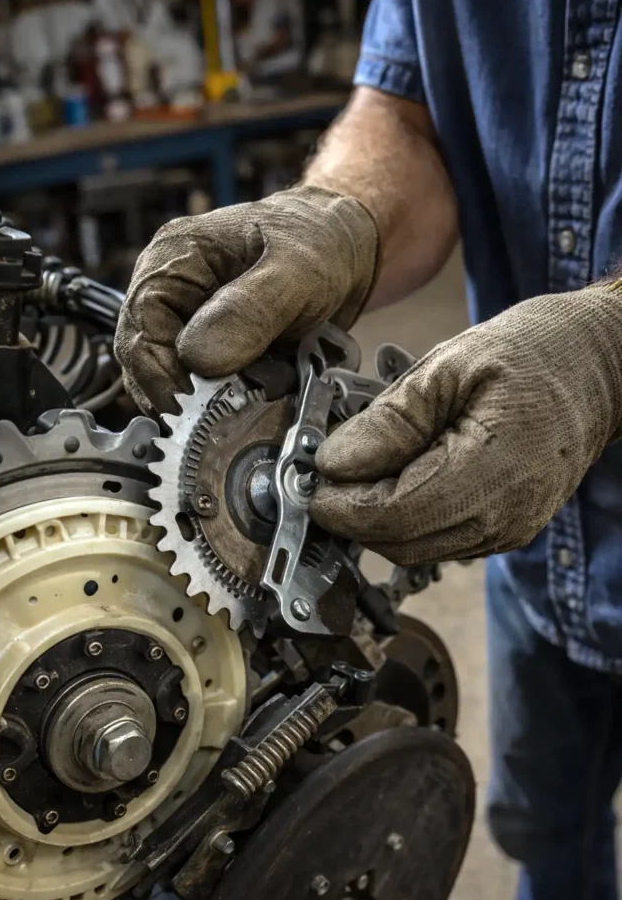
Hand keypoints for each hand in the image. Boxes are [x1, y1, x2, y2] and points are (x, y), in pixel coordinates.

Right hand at [115, 187, 377, 412]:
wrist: (348, 250)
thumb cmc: (321, 241)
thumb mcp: (297, 270)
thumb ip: (251, 310)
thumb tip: (198, 358)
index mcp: (173, 259)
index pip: (139, 329)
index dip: (158, 375)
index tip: (190, 409)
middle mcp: (170, 293)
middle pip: (148, 363)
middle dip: (187, 396)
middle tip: (226, 418)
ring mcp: (189, 326)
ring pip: (176, 383)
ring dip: (209, 405)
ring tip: (253, 403)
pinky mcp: (213, 353)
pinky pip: (205, 391)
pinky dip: (228, 405)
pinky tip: (257, 403)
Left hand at [310, 285, 621, 563]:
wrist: (603, 364)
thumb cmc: (538, 350)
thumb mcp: (451, 366)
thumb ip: (390, 420)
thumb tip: (332, 462)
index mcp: (493, 471)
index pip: (393, 515)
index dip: (340, 504)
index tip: (307, 478)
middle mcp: (504, 516)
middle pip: (398, 542)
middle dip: (350, 513)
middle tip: (321, 471)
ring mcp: (508, 530)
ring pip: (414, 548)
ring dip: (374, 518)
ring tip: (356, 469)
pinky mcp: (507, 529)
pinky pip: (438, 540)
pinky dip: (405, 518)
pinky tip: (394, 476)